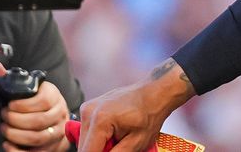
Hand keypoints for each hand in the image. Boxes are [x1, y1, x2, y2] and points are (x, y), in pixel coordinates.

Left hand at [0, 59, 69, 151]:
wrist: (52, 117)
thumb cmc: (34, 103)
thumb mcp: (23, 89)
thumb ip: (6, 78)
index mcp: (54, 97)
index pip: (44, 101)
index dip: (24, 106)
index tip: (9, 106)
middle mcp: (60, 114)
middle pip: (39, 121)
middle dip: (16, 121)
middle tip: (4, 118)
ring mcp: (59, 131)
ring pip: (39, 137)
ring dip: (16, 135)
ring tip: (5, 130)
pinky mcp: (56, 146)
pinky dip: (20, 150)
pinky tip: (9, 145)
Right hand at [77, 58, 195, 151]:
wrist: (156, 94)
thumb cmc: (151, 113)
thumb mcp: (137, 142)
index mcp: (100, 120)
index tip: (113, 151)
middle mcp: (89, 111)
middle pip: (84, 146)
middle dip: (101, 150)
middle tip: (119, 144)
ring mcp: (88, 108)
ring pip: (85, 139)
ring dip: (99, 143)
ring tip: (118, 137)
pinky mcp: (89, 108)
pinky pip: (88, 130)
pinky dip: (99, 136)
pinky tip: (114, 131)